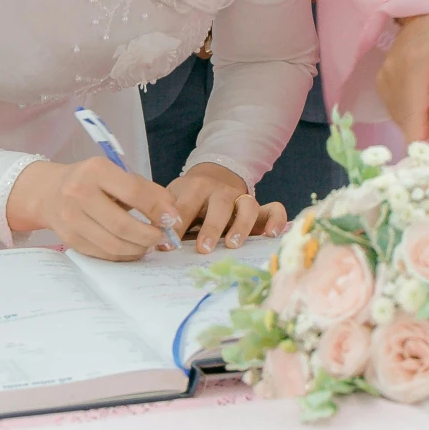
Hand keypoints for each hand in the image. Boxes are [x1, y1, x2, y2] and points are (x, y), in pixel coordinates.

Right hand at [7, 158, 181, 260]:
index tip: (173, 218)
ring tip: (150, 243)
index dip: (158, 208)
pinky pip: (103, 253)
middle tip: (164, 237)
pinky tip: (133, 248)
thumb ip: (143, 189)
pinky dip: (123, 254)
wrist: (49, 192)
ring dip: (138, 248)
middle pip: (123, 225)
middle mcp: (79, 194)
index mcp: (96, 171)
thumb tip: (171, 213)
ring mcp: (71, 219)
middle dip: (150, 235)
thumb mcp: (114, 172)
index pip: (134, 192)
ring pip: (114, 244)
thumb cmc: (91, 180)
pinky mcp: (69, 239)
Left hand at [166, 162, 288, 253]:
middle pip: (219, 205)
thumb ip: (165, 217)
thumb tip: (152, 240)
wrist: (212, 179)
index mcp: (195, 187)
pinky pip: (274, 209)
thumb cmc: (189, 200)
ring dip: (241, 226)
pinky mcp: (259, 208)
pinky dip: (276, 220)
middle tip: (203, 249)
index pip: (185, 205)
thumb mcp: (174, 201)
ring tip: (233, 245)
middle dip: (211, 227)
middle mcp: (221, 191)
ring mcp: (241, 198)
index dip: (176, 224)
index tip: (168, 245)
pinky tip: (270, 235)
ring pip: (247, 206)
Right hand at [376, 13, 428, 145]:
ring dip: (421, 119)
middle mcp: (392, 76)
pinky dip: (411, 111)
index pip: (410, 120)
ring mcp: (383, 78)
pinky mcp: (381, 80)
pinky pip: (395, 109)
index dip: (423, 144)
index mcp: (414, 70)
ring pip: (400, 119)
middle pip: (406, 123)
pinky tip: (426, 96)